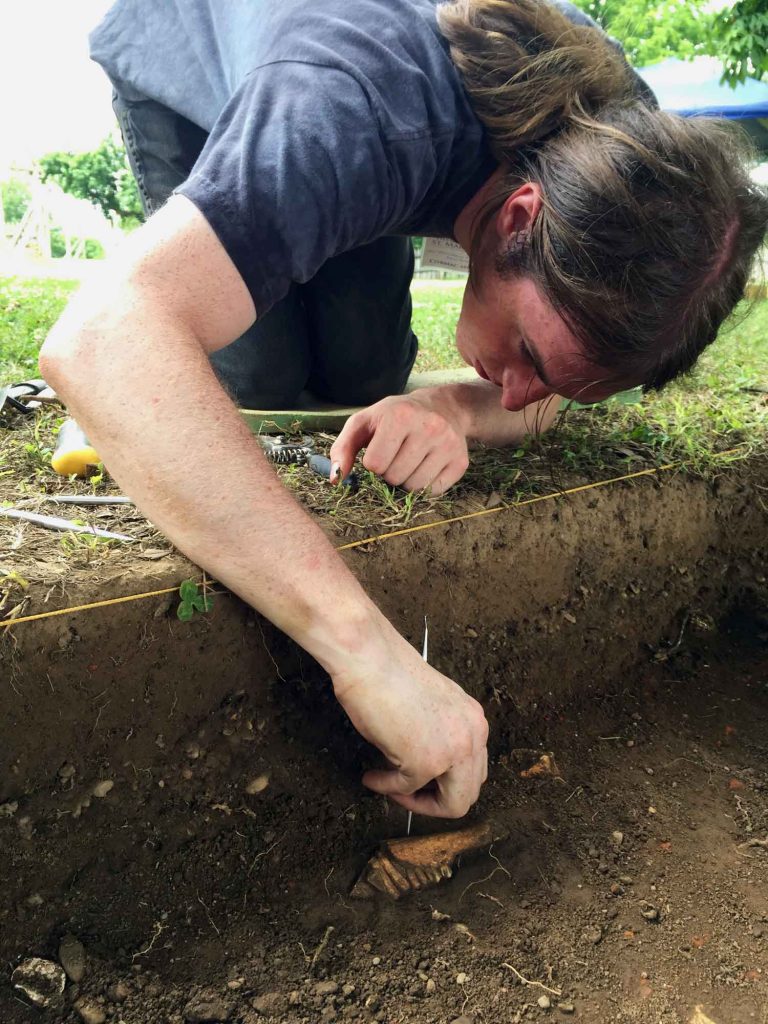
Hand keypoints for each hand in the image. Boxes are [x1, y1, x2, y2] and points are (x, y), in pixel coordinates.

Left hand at [329, 389, 469, 495]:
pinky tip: (425, 466)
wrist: (443, 407)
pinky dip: (424, 486)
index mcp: (400, 416)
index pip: (375, 464)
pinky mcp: (460, 462)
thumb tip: (335, 479)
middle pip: (394, 478)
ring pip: (414, 488)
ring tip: (410, 460)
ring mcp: (448, 445)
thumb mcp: (365, 422)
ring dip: (405, 481)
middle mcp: (429, 428)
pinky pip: (433, 492)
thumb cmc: (395, 416)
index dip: (372, 462)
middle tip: (396, 455)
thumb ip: (343, 447)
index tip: (379, 450)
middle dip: (389, 473)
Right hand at [332, 629, 488, 817]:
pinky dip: (386, 788)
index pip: (474, 769)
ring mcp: (452, 750)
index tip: (420, 780)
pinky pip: (406, 788)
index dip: (446, 782)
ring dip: (418, 801)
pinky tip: (373, 777)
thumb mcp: (431, 708)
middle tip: (408, 793)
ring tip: (392, 788)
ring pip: (453, 804)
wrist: (369, 657)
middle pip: (469, 792)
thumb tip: (430, 769)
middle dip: (436, 800)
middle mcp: (473, 735)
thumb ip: (441, 736)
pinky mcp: (425, 761)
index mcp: (474, 719)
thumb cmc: (388, 674)